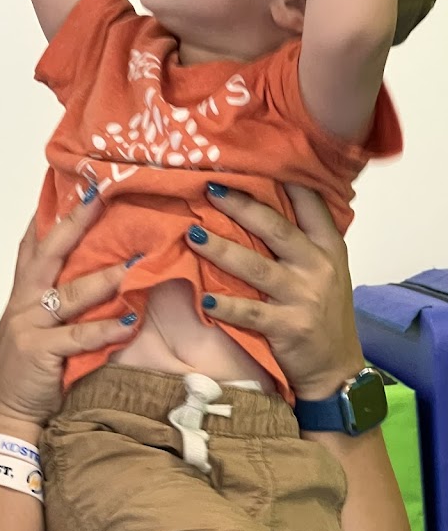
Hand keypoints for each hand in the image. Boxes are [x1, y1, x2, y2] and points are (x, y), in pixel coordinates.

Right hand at [0, 197, 135, 427]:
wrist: (6, 414)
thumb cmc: (28, 371)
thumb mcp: (35, 328)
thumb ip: (55, 302)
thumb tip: (94, 274)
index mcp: (22, 294)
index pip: (33, 244)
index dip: (50, 213)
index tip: (72, 185)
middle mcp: (23, 302)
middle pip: (49, 253)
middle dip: (74, 223)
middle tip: (99, 196)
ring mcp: (28, 326)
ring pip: (68, 293)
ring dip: (103, 278)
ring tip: (134, 264)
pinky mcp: (39, 352)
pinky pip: (77, 336)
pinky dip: (105, 328)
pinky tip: (130, 322)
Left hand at [186, 184, 364, 399]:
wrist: (336, 369)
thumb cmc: (322, 313)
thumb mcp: (324, 270)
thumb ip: (300, 240)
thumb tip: (256, 204)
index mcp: (328, 247)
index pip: (310, 204)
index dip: (283, 181)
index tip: (252, 161)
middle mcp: (318, 267)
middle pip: (275, 228)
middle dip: (240, 207)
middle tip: (210, 190)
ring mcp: (304, 297)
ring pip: (256, 266)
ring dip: (222, 250)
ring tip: (193, 234)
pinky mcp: (290, 327)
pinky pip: (251, 312)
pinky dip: (227, 305)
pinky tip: (205, 298)